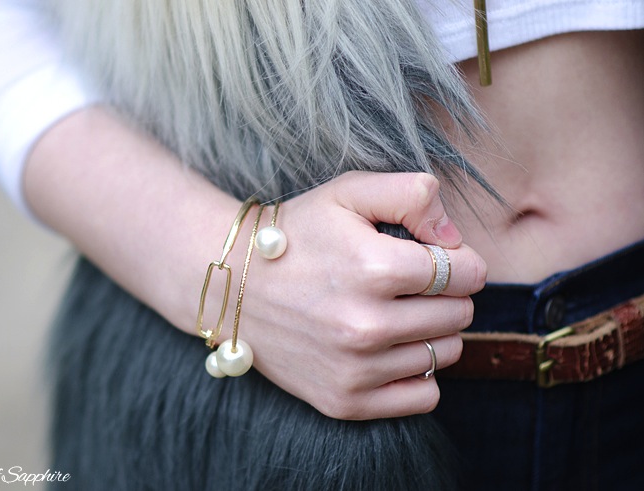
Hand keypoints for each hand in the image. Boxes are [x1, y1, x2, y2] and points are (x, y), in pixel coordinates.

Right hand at [234, 171, 485, 419]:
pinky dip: (417, 374)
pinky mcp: (345, 401)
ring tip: (393, 312)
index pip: (467, 272)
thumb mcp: (348, 192)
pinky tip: (390, 349)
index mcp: (374, 268)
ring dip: (431, 332)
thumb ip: (412, 195)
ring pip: (445, 354)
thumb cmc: (296, 235)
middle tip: (410, 284)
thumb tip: (455, 237)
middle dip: (446, 294)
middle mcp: (367, 325)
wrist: (234, 287)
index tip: (434, 257)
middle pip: (459, 314)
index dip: (459, 260)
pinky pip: (423, 397)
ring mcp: (355, 369)